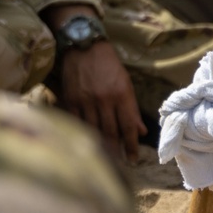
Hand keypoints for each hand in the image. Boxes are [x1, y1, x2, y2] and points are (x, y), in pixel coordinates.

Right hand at [59, 42, 146, 160]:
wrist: (84, 46)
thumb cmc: (108, 65)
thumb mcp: (126, 83)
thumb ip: (132, 108)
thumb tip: (142, 131)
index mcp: (121, 94)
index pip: (128, 126)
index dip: (132, 145)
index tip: (134, 159)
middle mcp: (105, 100)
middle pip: (112, 132)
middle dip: (118, 152)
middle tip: (121, 166)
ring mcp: (86, 101)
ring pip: (95, 131)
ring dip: (102, 148)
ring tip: (107, 162)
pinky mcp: (71, 101)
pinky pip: (78, 124)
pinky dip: (84, 136)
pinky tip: (87, 146)